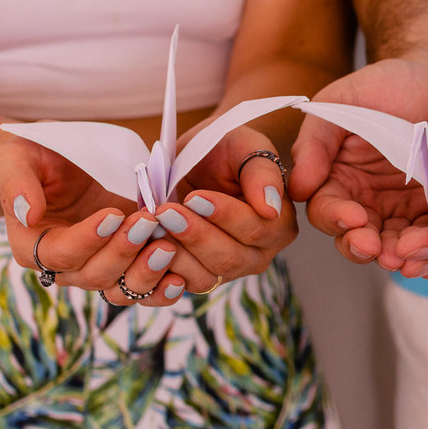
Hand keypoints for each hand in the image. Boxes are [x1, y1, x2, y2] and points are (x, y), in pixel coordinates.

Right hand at [0, 136, 187, 306]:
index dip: (87, 239)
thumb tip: (26, 213)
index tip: (111, 214)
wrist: (59, 160)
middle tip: (147, 221)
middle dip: (123, 250)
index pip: (59, 253)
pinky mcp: (126, 263)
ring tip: (167, 246)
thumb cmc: (32, 156)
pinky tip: (179, 279)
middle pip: (94, 274)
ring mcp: (98, 266)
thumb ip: (16, 184)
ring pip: (120, 288)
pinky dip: (161, 289)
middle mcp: (65, 265)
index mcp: (32, 245)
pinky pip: (142, 289)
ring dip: (146, 272)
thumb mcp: (15, 159)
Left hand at [153, 125, 297, 292]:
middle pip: (230, 257)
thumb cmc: (226, 147)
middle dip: (195, 235)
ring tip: (154, 224)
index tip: (195, 197)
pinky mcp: (201, 276)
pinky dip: (163, 266)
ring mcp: (230, 269)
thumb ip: (262, 172)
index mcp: (279, 224)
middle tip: (165, 211)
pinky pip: (183, 283)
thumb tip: (270, 207)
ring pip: (206, 275)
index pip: (255, 228)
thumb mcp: (245, 146)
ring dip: (176, 252)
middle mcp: (260, 253)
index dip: (225, 215)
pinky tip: (148, 241)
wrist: (197, 158)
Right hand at [289, 59, 427, 268]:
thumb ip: (317, 140)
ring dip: (399, 255)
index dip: (337, 219)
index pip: (328, 210)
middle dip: (365, 247)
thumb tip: (296, 189)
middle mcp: (368, 203)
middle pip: (359, 239)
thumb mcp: (346, 100)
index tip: (353, 218)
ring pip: (396, 247)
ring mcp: (405, 211)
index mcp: (338, 180)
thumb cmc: (388, 84)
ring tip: (406, 257)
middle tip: (376, 248)